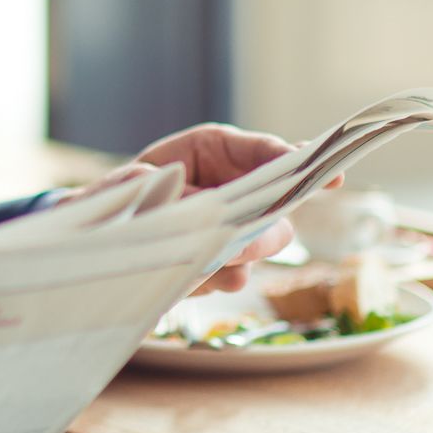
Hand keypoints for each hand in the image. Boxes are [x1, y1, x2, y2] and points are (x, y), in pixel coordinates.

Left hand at [132, 121, 327, 294]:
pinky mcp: (218, 265)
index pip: (266, 153)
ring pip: (257, 249)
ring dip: (235, 260)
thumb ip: (162, 188)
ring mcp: (230, 230)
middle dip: (264, 229)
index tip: (331, 177)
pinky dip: (211, 280)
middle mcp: (232, 190)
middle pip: (275, 210)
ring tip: (203, 264)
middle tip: (244, 244)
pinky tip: (184, 276)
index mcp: (215, 152)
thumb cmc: (121, 194)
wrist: (101, 236)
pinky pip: (229, 276)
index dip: (297, 163)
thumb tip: (187, 202)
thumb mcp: (134, 180)